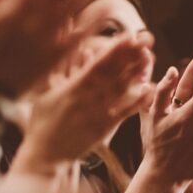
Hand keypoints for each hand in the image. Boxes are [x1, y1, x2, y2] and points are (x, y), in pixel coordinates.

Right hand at [18, 33, 154, 167]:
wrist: (46, 156)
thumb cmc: (43, 123)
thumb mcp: (46, 93)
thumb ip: (63, 71)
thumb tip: (79, 51)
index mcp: (72, 88)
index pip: (96, 65)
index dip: (113, 50)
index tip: (128, 36)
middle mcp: (86, 98)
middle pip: (112, 73)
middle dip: (128, 56)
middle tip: (145, 40)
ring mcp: (97, 113)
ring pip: (120, 90)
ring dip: (135, 74)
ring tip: (149, 58)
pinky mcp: (104, 128)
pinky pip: (123, 113)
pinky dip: (136, 101)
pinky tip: (149, 89)